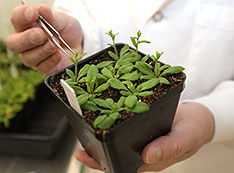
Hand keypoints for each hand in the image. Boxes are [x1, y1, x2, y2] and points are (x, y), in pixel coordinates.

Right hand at [7, 4, 82, 73]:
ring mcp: (33, 57)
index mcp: (26, 26)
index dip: (22, 16)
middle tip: (41, 34)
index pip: (17, 20)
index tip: (34, 13)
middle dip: (27, 39)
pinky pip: (43, 67)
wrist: (78, 44)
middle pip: (14, 44)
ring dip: (42, 50)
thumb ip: (52, 17)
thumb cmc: (65, 30)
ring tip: (55, 44)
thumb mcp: (62, 20)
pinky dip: (52, 60)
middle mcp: (25, 42)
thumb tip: (42, 9)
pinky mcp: (44, 68)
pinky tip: (59, 54)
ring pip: (28, 58)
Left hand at [75, 102, 214, 171]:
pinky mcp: (141, 125)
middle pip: (115, 153)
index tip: (87, 155)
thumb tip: (148, 157)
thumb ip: (169, 148)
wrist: (198, 117)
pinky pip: (124, 124)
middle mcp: (142, 150)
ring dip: (102, 135)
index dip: (104, 162)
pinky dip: (112, 120)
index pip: (123, 165)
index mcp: (151, 159)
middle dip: (97, 151)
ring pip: (117, 139)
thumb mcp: (185, 138)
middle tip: (81, 146)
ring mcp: (140, 138)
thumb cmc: (194, 130)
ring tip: (86, 129)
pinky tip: (102, 113)